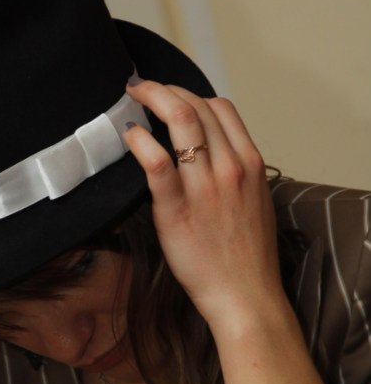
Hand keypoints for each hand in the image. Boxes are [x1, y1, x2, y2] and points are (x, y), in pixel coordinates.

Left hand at [123, 80, 284, 329]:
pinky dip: (140, 140)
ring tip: (131, 98)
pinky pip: (157, 162)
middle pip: (196, 106)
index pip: (220, 108)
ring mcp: (205, 187)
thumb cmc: (246, 253)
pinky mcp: (177, 209)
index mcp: (249, 163)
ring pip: (180, 121)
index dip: (189, 93)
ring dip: (151, 99)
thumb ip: (233, 170)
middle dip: (163, 88)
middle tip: (140, 88)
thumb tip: (206, 149)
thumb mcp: (253, 200)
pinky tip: (130, 134)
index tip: (168, 94)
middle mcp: (230, 167)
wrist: (246, 295)